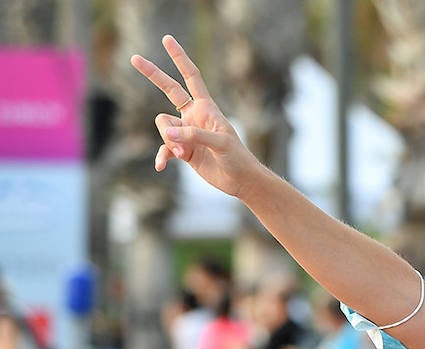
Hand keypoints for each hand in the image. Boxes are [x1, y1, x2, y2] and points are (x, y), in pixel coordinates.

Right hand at [130, 36, 259, 197]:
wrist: (241, 181)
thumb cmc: (237, 159)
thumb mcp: (220, 144)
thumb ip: (193, 136)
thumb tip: (167, 134)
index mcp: (206, 107)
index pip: (191, 77)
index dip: (180, 58)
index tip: (167, 40)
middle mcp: (194, 116)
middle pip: (169, 90)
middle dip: (153, 74)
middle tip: (134, 58)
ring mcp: (187, 132)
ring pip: (163, 126)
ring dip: (171, 140)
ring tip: (186, 154)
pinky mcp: (183, 150)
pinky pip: (164, 148)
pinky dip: (162, 156)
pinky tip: (161, 167)